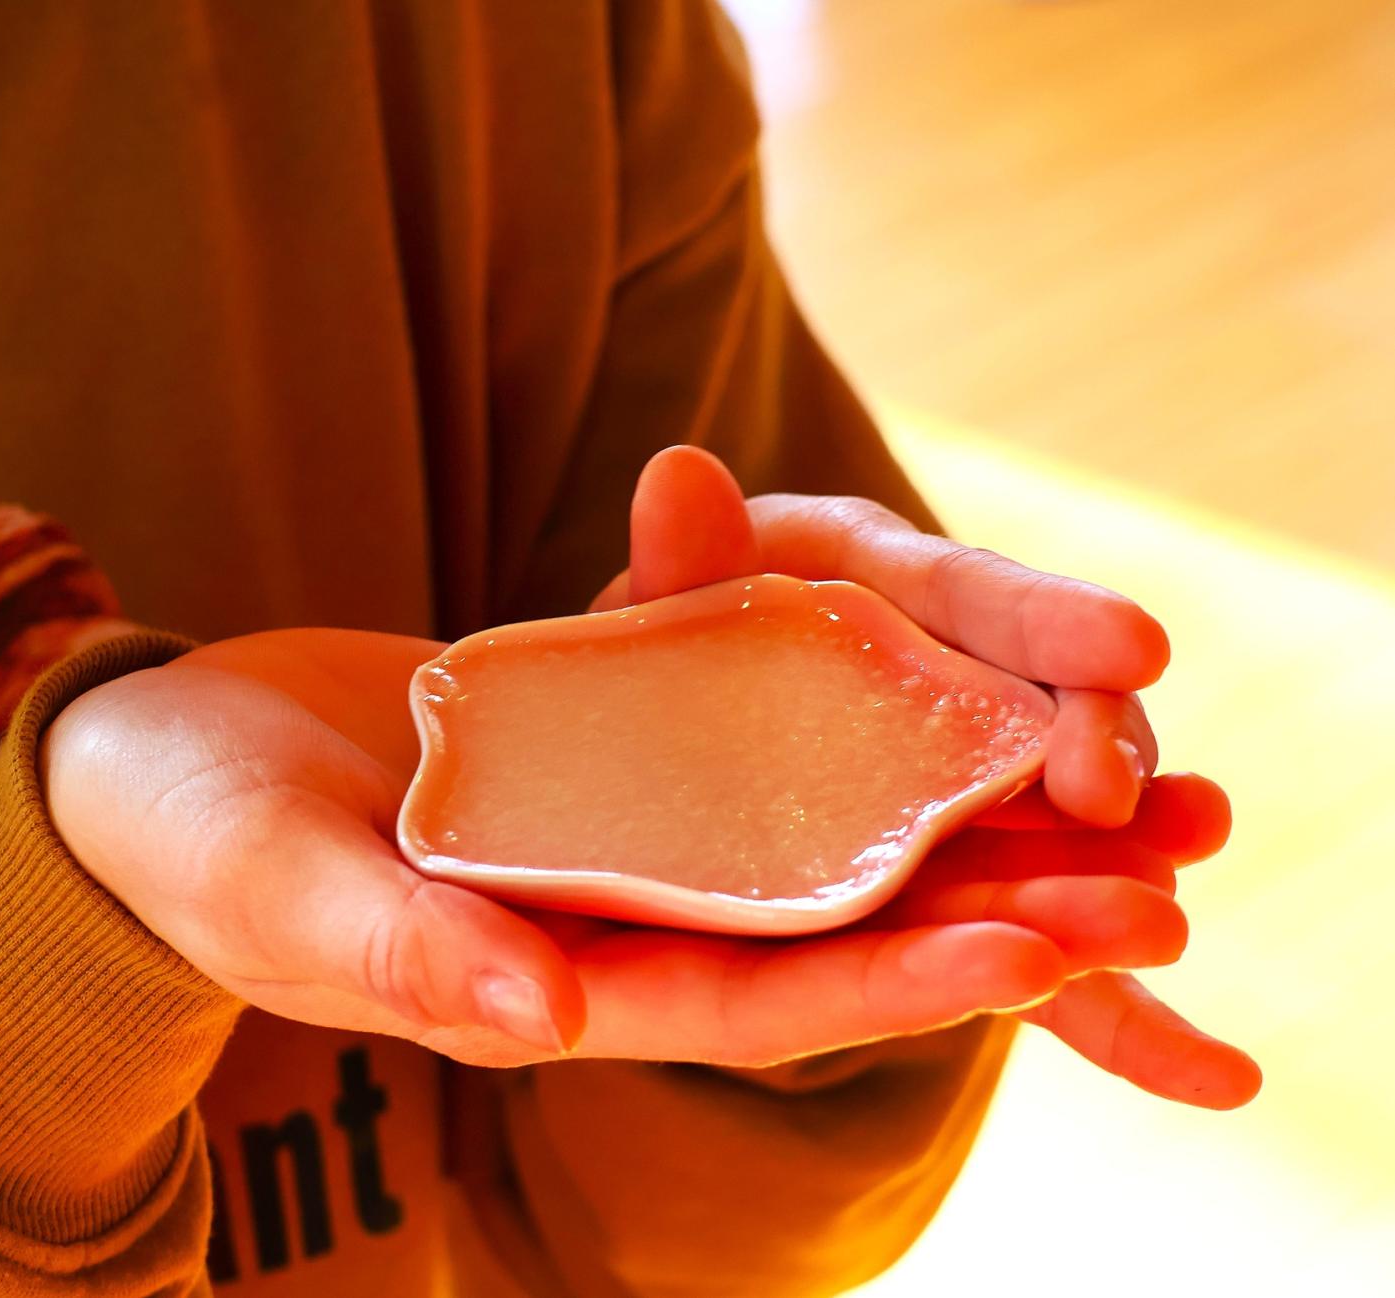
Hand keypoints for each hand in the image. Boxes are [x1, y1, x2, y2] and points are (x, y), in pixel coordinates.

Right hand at [36, 447, 1241, 1094]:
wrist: (155, 754)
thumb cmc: (187, 842)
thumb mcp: (281, 893)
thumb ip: (405, 953)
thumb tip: (540, 1018)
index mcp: (540, 981)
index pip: (741, 998)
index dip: (886, 982)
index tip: (1031, 954)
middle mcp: (600, 912)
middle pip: (813, 917)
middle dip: (969, 906)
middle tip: (1137, 875)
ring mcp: (607, 822)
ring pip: (796, 815)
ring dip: (934, 798)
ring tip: (1083, 762)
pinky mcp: (594, 734)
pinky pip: (725, 708)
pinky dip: (821, 679)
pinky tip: (927, 638)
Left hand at [587, 446, 1258, 1107]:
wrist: (666, 731)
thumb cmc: (676, 641)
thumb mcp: (672, 599)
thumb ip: (683, 559)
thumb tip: (675, 468)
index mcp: (885, 590)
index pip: (976, 597)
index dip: (1053, 622)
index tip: (1133, 644)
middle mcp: (951, 691)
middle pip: (1046, 720)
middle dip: (1097, 755)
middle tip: (1122, 802)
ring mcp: (967, 803)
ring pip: (1060, 843)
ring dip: (1123, 880)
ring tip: (1165, 919)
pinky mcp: (965, 900)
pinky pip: (1038, 958)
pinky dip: (1119, 1020)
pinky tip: (1215, 1080)